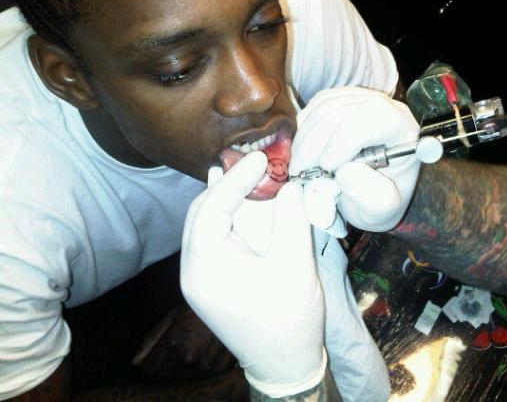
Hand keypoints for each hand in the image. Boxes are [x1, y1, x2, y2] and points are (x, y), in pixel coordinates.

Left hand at [132, 303, 235, 380]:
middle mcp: (188, 358)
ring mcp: (205, 365)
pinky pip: (203, 379)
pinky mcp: (219, 368)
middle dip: (164, 371)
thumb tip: (135, 363)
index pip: (149, 370)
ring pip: (183, 381)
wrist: (226, 304)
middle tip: (170, 358)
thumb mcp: (170, 318)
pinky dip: (200, 372)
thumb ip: (151, 340)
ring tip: (187, 356)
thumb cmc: (195, 309)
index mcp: (173, 344)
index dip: (149, 366)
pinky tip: (202, 357)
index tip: (152, 362)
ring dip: (181, 373)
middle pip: (165, 379)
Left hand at [181, 152, 325, 397]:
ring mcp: (200, 276)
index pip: (212, 208)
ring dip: (226, 197)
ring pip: (205, 223)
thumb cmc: (290, 322)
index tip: (260, 158)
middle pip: (202, 212)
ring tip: (248, 172)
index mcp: (206, 268)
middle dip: (227, 184)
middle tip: (255, 162)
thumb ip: (292, 220)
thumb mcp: (295, 268)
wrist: (285, 367)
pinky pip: (214, 237)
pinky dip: (229, 216)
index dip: (236, 179)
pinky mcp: (212, 279)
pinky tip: (243, 202)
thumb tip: (289, 185)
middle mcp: (194, 270)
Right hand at [289, 86, 420, 231]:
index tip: (327, 167)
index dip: (345, 139)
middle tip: (300, 172)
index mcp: (402, 129)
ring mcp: (361, 99)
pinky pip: (315, 106)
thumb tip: (345, 172)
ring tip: (300, 166)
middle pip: (342, 111)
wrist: (371, 190)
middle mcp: (385, 106)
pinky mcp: (340, 99)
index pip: (374, 116)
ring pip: (324, 106)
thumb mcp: (381, 211)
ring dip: (305, 139)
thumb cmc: (378, 200)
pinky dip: (303, 130)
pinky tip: (303, 153)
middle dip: (315, 143)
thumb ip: (370, 197)